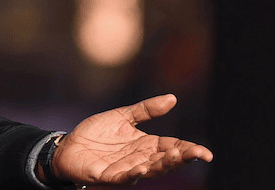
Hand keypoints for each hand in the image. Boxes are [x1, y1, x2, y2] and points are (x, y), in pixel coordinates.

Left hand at [48, 94, 212, 186]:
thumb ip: (147, 110)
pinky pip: (124, 177)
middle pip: (165, 160)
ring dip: (163, 165)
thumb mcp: (124, 116)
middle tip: (198, 154)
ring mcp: (125, 169)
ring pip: (149, 169)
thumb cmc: (97, 133)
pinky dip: (134, 174)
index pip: (171, 147)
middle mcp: (139, 159)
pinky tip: (143, 168)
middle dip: (182, 158)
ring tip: (176, 157)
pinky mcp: (108, 176)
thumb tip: (173, 98)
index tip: (205, 153)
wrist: (69, 146)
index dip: (188, 150)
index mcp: (145, 145)